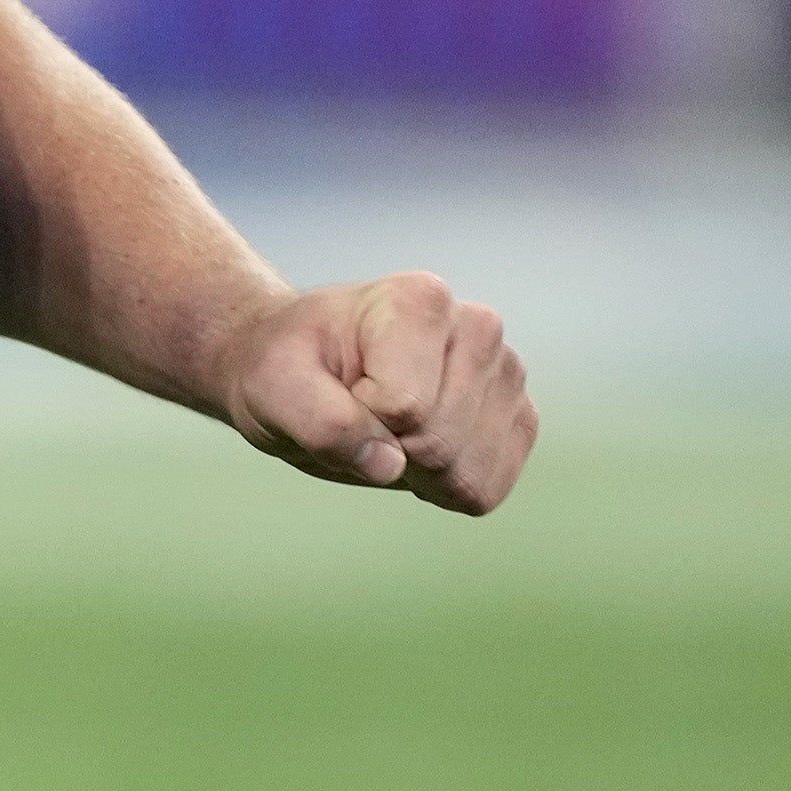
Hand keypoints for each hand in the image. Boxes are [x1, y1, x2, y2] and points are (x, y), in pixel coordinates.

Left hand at [215, 272, 536, 514]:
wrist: (303, 370)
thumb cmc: (287, 370)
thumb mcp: (273, 388)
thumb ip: (321, 421)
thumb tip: (391, 466)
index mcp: (421, 302)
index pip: (405, 406)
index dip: (357, 419)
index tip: (339, 390)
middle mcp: (478, 328)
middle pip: (439, 443)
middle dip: (387, 449)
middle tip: (361, 413)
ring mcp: (506, 374)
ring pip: (468, 474)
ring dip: (415, 472)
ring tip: (388, 428)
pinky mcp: (518, 418)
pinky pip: (487, 489)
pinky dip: (443, 488)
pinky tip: (415, 449)